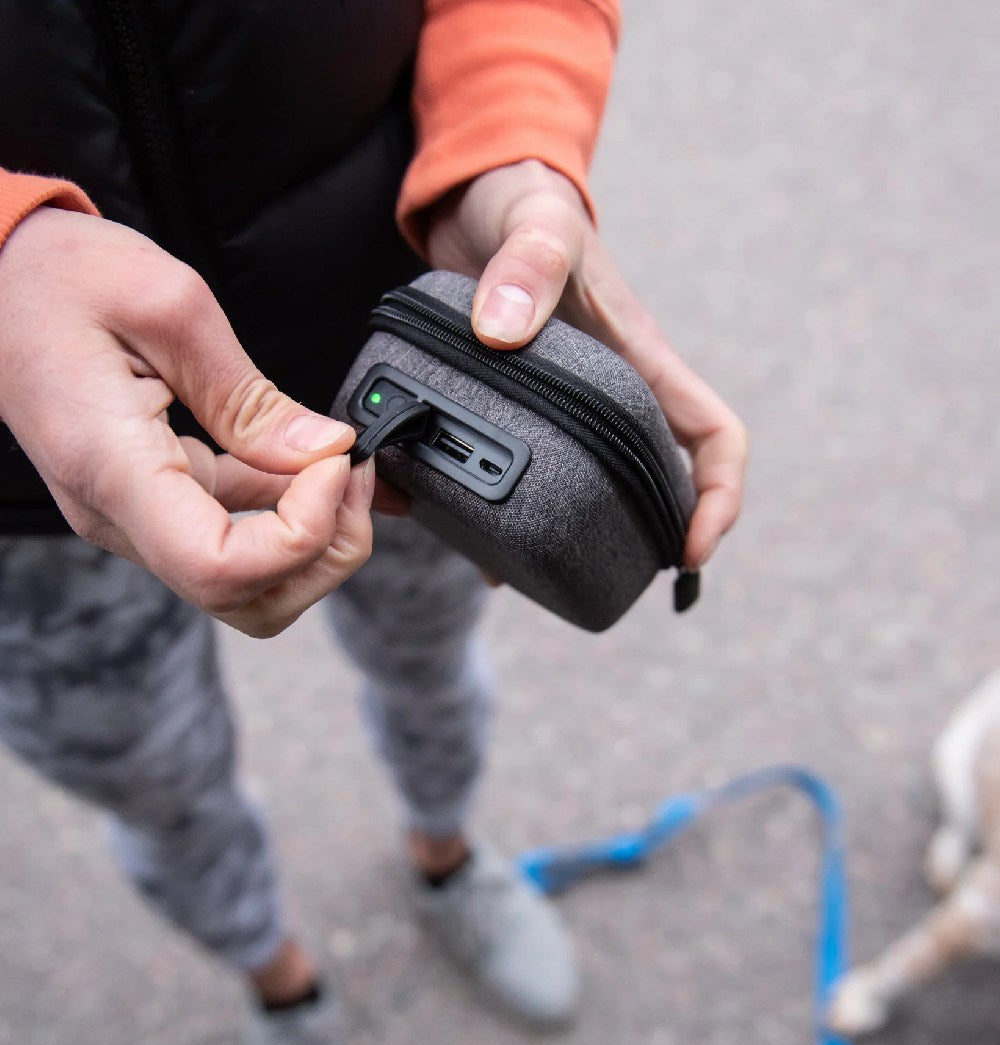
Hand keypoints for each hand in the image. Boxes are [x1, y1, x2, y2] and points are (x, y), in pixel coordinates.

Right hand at [0, 208, 373, 636]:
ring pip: (249, 583)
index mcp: (113, 468)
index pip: (221, 569)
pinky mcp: (153, 502)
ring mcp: (135, 517)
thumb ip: (251, 395)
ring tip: (342, 463)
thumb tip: (325, 451)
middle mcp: (119, 514)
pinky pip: (235, 537)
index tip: (334, 464)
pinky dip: (291, 515)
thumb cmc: (58, 278)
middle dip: (326, 550)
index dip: (301, 534)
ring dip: (315, 538)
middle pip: (248, 599)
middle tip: (355, 470)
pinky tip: (320, 466)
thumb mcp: (169, 304)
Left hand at [425, 160, 746, 568]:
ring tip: (543, 582)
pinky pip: (531, 474)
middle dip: (652, 539)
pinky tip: (483, 553)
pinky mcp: (522, 412)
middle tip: (614, 584)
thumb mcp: (533, 225)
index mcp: (640, 359)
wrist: (474, 199)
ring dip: (583, 537)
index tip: (692, 552)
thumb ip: (528, 266)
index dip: (719, 497)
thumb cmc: (522, 204)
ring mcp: (569, 409)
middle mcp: (613, 394)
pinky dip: (513, 517)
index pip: (713, 435)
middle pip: (661, 482)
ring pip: (597, 489)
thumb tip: (504, 329)